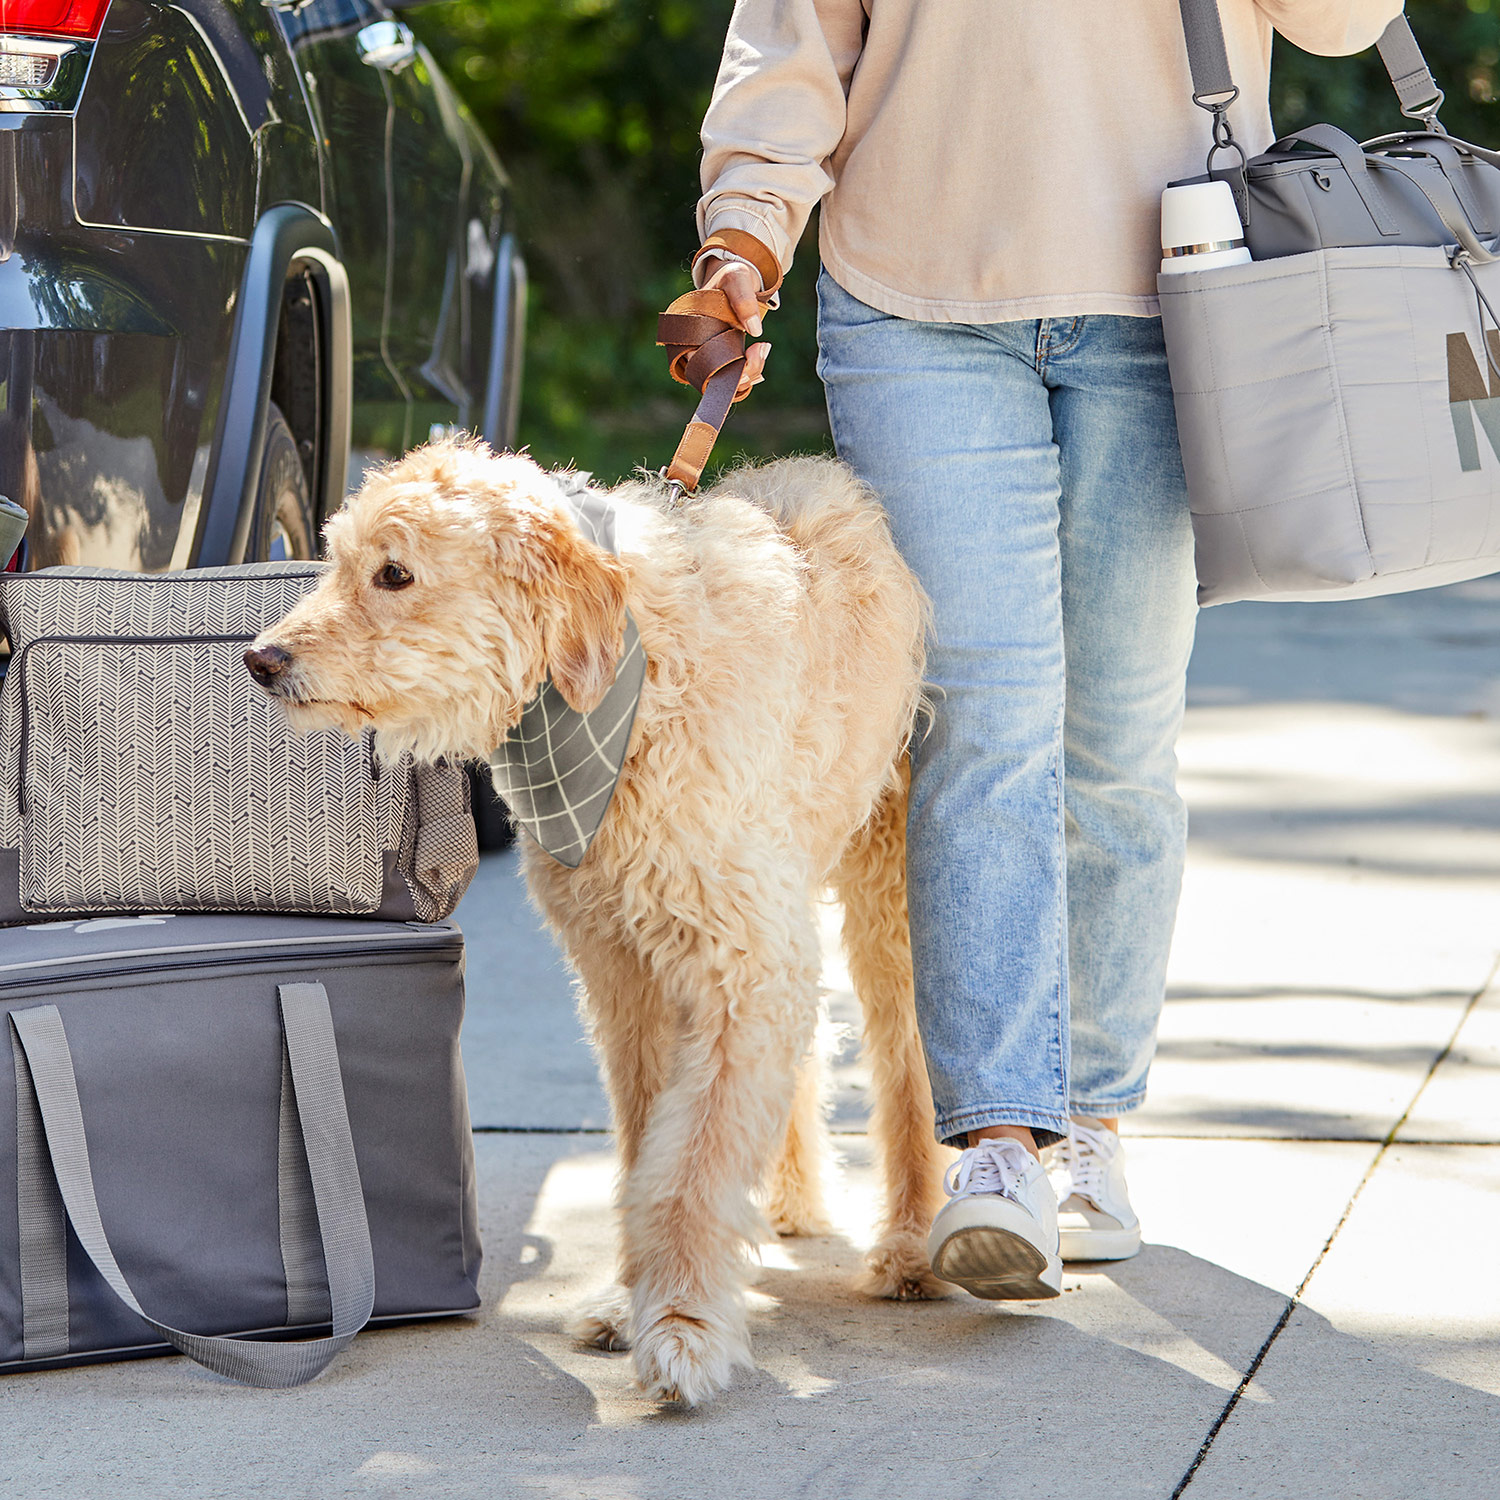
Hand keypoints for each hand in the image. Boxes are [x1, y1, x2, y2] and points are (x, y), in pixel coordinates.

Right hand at [698, 257, 770, 398]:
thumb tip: (755, 331)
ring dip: (747, 375)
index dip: (717, 366)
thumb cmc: (731, 278)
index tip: (745, 354)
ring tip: (763, 348)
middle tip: (761, 350)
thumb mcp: (736, 277)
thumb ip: (743, 297)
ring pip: (724, 382)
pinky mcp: (725, 359)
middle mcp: (694, 346)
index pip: (695, 358)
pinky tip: (761, 353)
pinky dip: (749, 373)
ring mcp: (710, 355)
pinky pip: (734, 379)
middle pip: (711, 377)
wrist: (738, 281)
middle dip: (738, 374)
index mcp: (688, 327)